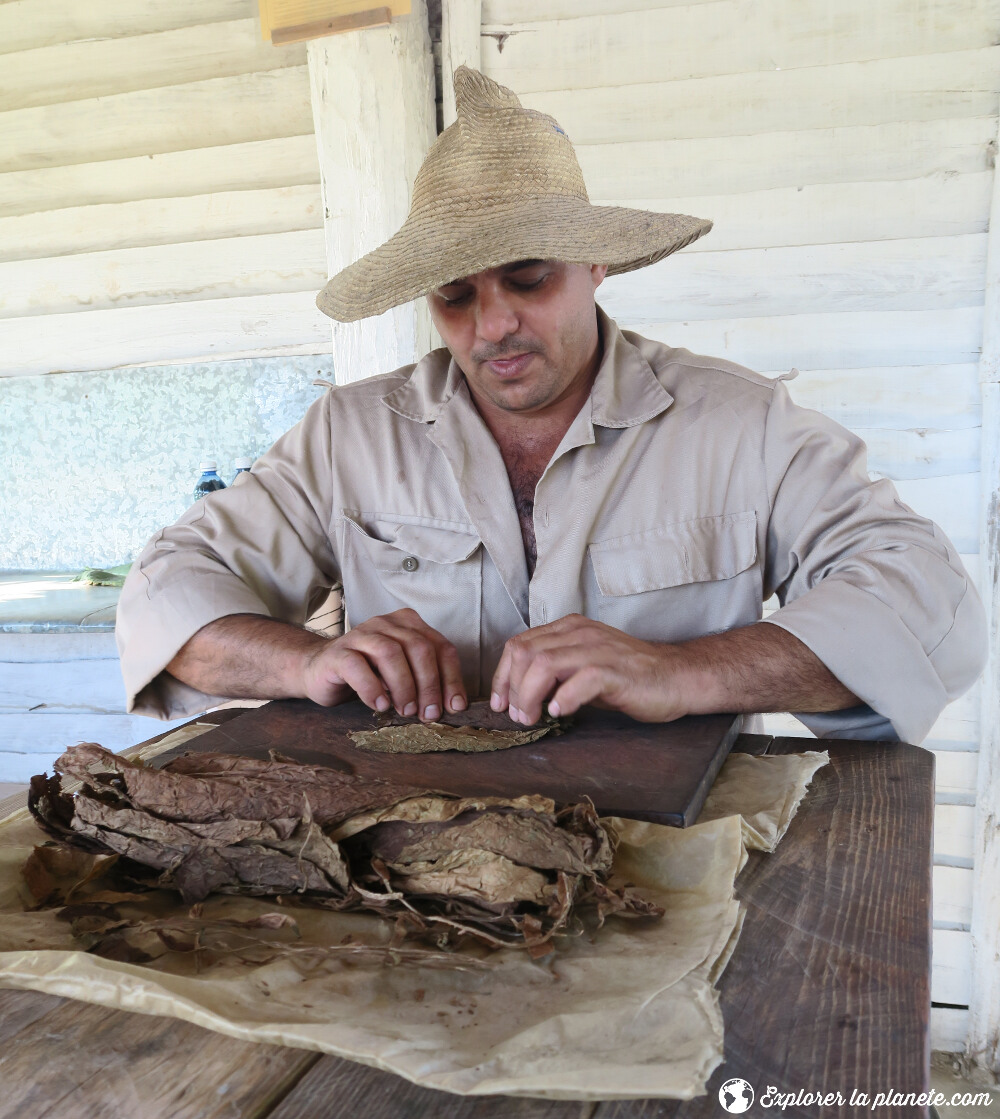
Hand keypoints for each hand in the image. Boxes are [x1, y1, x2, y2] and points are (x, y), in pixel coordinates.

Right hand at [301, 608, 466, 719]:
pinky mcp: (338, 652)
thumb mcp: (403, 674)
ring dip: (403, 686)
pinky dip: (372, 688)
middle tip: (428, 714)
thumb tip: (452, 705)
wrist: (320, 672)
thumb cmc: (368, 674)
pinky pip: (357, 666)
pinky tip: (380, 705)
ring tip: (405, 711)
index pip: (441, 647)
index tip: (454, 707)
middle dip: (429, 685)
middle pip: (419, 648)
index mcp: (408, 624)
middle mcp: (386, 623)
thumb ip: (425, 680)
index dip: (451, 678)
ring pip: (390, 653)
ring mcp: (361, 634)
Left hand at [490, 614, 693, 724]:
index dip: (502, 675)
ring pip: (545, 665)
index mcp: (570, 629)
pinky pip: (580, 681)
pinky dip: (563, 699)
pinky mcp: (615, 671)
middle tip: (518, 715)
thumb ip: (555, 671)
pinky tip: (560, 713)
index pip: (520, 644)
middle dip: (512, 688)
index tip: (501, 702)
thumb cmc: (629, 676)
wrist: (676, 677)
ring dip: (530, 696)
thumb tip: (520, 694)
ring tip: (533, 717)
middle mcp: (580, 633)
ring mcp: (598, 650)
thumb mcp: (584, 666)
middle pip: (526, 653)